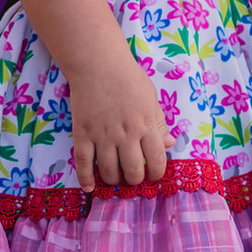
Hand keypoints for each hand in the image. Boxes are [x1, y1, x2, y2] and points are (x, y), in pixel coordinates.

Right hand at [69, 49, 167, 189]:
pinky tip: (90, 187)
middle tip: (134, 177)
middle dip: (135, 179)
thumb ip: (159, 123)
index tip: (155, 175)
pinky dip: (85, 178)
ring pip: (108, 170)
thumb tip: (169, 144)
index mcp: (146, 125)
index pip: (157, 159)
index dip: (157, 173)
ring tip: (116, 178)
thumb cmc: (129, 79)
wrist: (98, 65)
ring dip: (114, 180)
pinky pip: (83, 162)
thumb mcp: (151, 99)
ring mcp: (102, 135)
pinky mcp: (82, 134)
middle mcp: (125, 134)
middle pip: (133, 170)